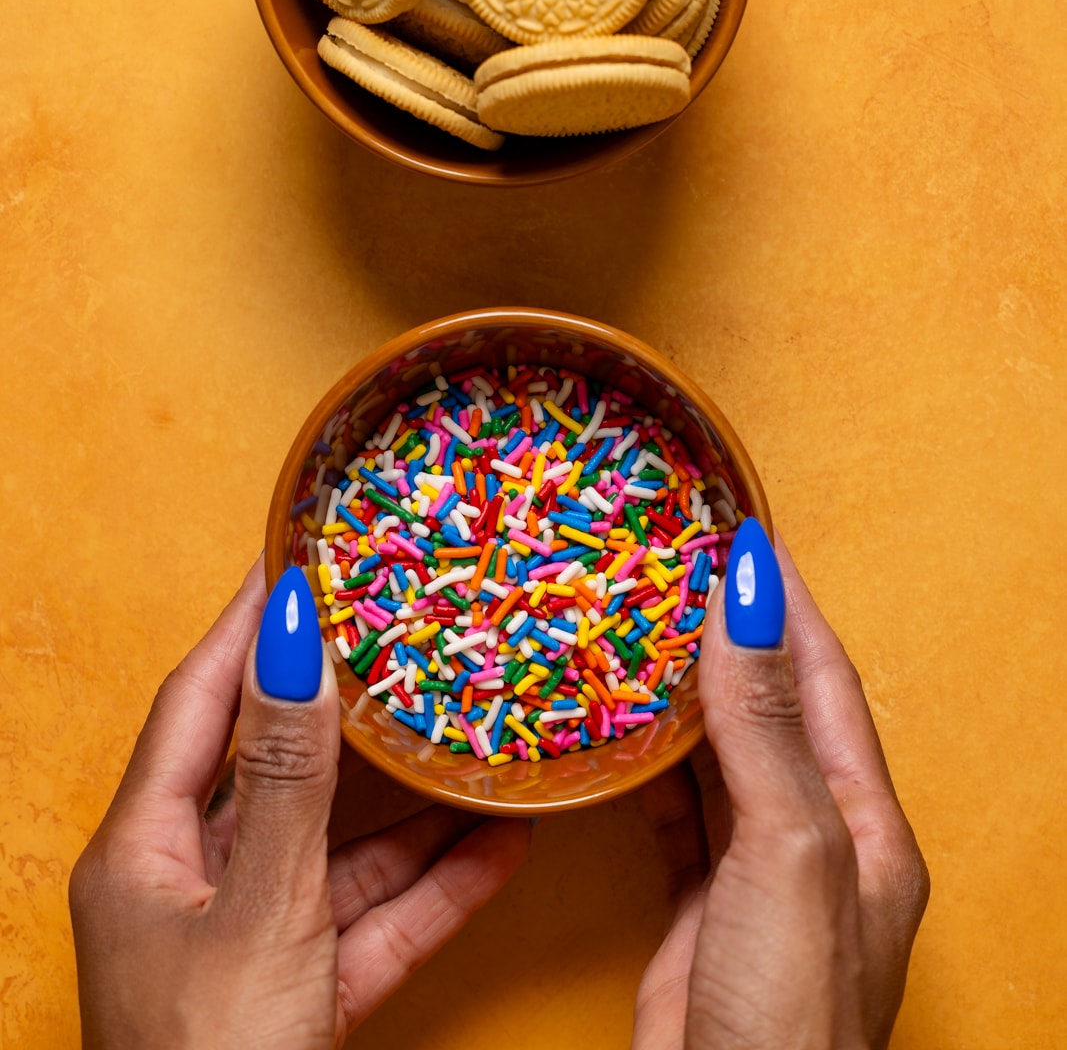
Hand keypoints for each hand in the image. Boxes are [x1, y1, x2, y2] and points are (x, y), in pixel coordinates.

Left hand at [70, 559, 530, 1048]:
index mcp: (144, 850)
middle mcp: (192, 884)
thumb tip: (296, 637)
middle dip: (353, 707)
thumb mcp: (259, 912)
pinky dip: (437, 886)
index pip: (201, 701)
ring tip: (478, 726)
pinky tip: (505, 840)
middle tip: (412, 630)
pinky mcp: (305, 996)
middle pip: (281, 767)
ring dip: (417, 803)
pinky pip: (377, 921)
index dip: (251, 624)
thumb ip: (289, 777)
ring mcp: (252, 941)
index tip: (303, 552)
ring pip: (344, 847)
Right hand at [633, 524, 928, 1049]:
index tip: (740, 526)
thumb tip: (751, 594)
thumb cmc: (788, 1018)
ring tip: (642, 619)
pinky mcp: (699, 911)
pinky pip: (675, 809)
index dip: (784, 600)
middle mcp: (817, 842)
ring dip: (687, 688)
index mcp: (865, 823)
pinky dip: (649, 760)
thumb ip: (764, 724)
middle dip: (731, 630)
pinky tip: (620, 726)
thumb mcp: (788, 851)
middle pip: (773, 706)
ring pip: (721, 753)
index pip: (824, 677)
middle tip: (678, 560)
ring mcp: (757, 877)